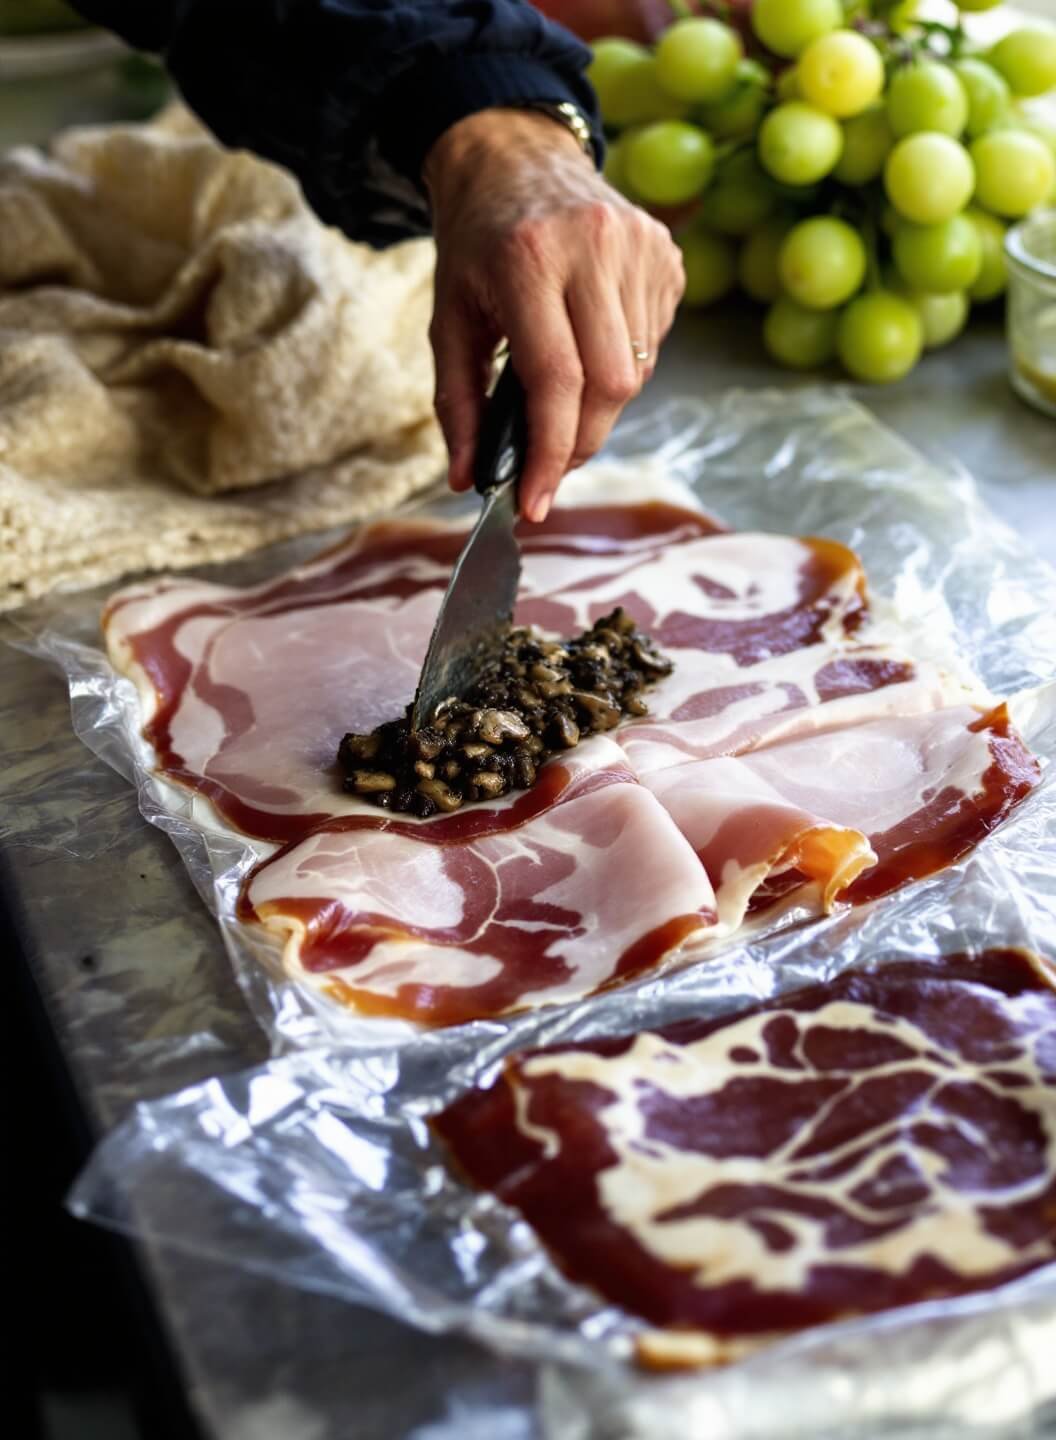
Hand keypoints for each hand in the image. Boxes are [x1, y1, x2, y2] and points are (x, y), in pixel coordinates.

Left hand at [423, 108, 684, 521]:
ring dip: (598, 406)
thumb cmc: (476, 247)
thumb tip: (469, 479)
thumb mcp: (449, 320)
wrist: (515, 158)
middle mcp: (593, 246)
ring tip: (561, 389)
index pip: (556, 381)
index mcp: (529, 259)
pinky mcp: (666, 254)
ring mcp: (640, 246)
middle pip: (610, 386)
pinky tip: (589, 342)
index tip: (534, 502)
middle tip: (548, 463)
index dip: (549, 453)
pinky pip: (653, 344)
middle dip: (578, 442)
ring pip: (636, 373)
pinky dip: (620, 367)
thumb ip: (458, 404)